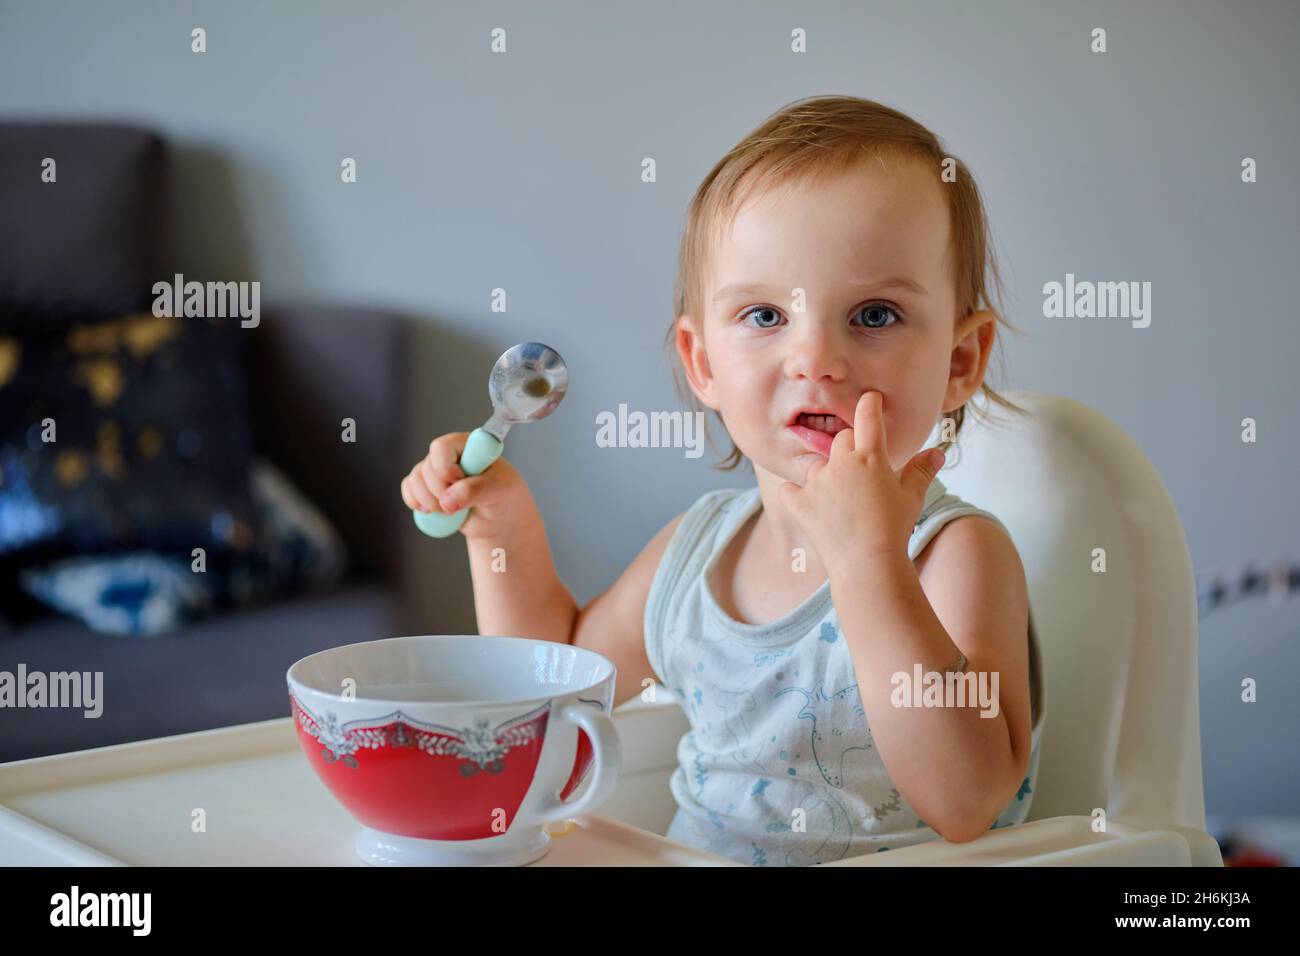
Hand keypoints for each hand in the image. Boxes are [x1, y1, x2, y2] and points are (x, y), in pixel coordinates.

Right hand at [401, 432, 540, 540]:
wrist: (501, 519)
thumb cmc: (505, 497)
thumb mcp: (498, 491)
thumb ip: (474, 491)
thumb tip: (447, 500)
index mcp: (469, 445)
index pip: (442, 447)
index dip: (445, 468)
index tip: (459, 483)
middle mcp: (450, 454)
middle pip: (426, 468)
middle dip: (440, 492)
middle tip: (461, 505)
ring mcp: (437, 470)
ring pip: (415, 480)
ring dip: (429, 501)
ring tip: (451, 511)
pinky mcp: (427, 486)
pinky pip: (409, 490)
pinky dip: (416, 503)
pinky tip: (433, 511)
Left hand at [777, 390, 944, 568]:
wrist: (867, 563)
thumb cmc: (893, 530)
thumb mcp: (912, 498)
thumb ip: (921, 471)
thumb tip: (937, 452)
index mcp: (870, 457)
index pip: (868, 417)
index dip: (869, 404)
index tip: (869, 399)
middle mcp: (841, 464)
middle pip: (841, 439)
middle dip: (850, 447)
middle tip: (860, 468)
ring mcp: (817, 482)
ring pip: (817, 464)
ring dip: (826, 473)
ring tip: (839, 495)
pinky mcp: (799, 502)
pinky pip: (790, 488)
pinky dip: (796, 493)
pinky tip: (806, 502)